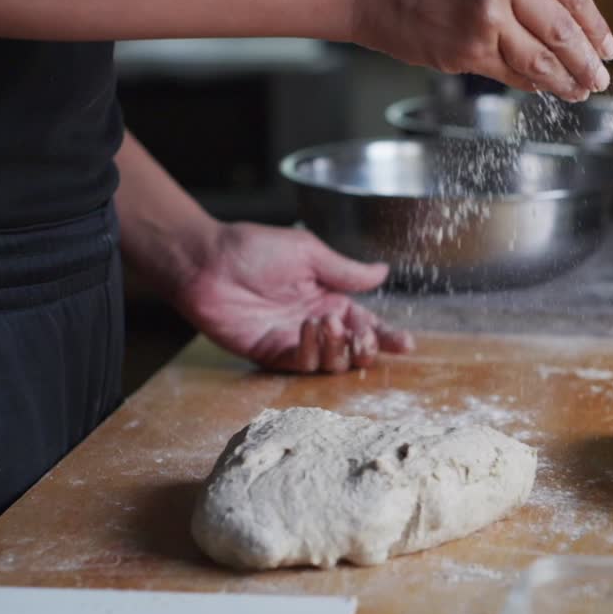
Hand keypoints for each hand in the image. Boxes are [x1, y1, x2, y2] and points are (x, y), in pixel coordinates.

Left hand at [173, 222, 414, 372]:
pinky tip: (308, 328)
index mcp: (329, 299)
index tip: (405, 344)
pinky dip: (312, 350)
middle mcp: (316, 324)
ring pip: (332, 363)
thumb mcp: (308, 253)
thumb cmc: (254, 249)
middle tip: (363, 336)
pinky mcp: (271, 354)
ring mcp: (294, 341)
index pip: (366, 323)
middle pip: (355, 351)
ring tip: (326, 322)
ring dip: (338, 347)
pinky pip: (302, 364)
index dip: (386, 336)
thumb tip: (383, 272)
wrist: (207, 261)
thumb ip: (345, 271)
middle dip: (367, 348)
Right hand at [352, 0, 612, 101]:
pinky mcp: (467, 52)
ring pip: (541, 59)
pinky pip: (512, 73)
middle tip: (601, 77)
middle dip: (588, 60)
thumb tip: (573, 12)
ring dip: (568, 79)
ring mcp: (485, 20)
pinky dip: (535, 83)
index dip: (595, 23)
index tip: (608, 45)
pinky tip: (548, 88)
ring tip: (582, 90)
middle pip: (562, 30)